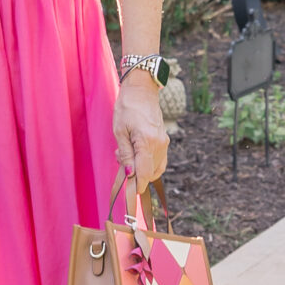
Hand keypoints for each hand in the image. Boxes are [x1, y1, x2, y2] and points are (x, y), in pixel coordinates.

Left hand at [114, 69, 168, 189]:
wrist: (142, 91)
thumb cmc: (127, 108)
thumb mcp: (120, 131)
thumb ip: (125, 154)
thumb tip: (129, 174)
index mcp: (147, 142)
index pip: (145, 173)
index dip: (137, 186)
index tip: (129, 193)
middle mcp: (159, 145)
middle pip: (151, 173)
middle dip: (136, 175)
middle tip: (121, 159)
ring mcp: (164, 143)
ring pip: (156, 168)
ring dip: (142, 169)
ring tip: (126, 154)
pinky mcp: (164, 140)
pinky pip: (159, 160)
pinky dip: (148, 163)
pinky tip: (135, 153)